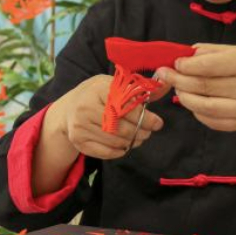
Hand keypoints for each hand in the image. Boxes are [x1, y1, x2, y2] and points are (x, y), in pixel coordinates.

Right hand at [44, 74, 168, 159]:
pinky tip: (123, 145)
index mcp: (98, 88)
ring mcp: (80, 124)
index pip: (127, 107)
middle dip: (141, 132)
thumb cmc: (98, 95)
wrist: (68, 109)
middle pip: (122, 127)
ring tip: (137, 138)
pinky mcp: (78, 140)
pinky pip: (105, 152)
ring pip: (115, 141)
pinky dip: (119, 151)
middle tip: (148, 133)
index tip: (157, 123)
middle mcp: (86, 106)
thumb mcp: (115, 85)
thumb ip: (142, 88)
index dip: (146, 117)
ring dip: (131, 142)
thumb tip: (167, 82)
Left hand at [155, 43, 235, 131]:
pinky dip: (196, 111)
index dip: (186, 66)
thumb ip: (209, 52)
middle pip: (203, 87)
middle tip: (164, 75)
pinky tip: (193, 101)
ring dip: (184, 97)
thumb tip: (182, 57)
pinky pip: (211, 120)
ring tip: (178, 88)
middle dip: (178, 80)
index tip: (174, 64)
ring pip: (204, 107)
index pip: (209, 66)